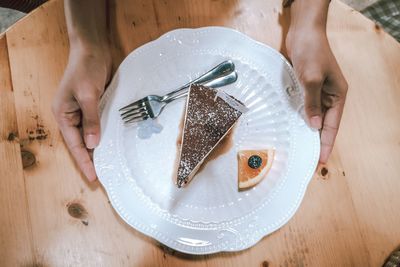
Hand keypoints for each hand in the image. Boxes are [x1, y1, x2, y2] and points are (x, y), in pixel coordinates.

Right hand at [52, 47, 110, 180]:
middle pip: (80, 143)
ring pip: (90, 136)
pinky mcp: (94, 107)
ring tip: (108, 166)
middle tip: (102, 177)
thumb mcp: (87, 94)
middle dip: (90, 159)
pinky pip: (98, 126)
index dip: (84, 161)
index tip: (93, 177)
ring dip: (98, 150)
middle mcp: (71, 116)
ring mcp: (83, 112)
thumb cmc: (86, 68)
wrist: (93, 49)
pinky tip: (112, 145)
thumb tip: (93, 144)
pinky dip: (103, 136)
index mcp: (63, 114)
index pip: (74, 144)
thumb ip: (91, 119)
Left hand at [286, 28, 347, 162]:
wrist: (303, 32)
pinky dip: (299, 118)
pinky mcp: (306, 88)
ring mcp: (318, 92)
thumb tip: (314, 125)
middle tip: (307, 160)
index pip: (332, 126)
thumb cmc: (311, 52)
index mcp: (338, 95)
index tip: (319, 161)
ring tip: (299, 149)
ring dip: (306, 131)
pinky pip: (304, 107)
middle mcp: (330, 96)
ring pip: (313, 117)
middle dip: (316, 141)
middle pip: (324, 124)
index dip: (326, 144)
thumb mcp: (311, 79)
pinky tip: (292, 128)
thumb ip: (312, 103)